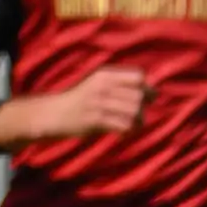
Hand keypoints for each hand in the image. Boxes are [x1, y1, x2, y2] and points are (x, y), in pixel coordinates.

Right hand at [17, 66, 147, 141]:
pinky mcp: (95, 119)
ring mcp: (98, 103)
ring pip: (134, 111)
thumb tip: (154, 92)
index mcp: (104, 75)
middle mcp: (102, 86)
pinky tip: (123, 131)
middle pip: (139, 96)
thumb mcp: (96, 84)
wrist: (51, 114)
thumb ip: (120, 84)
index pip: (138, 77)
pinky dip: (128, 129)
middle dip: (142, 108)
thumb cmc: (79, 100)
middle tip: (136, 115)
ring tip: (132, 124)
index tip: (145, 98)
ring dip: (137, 121)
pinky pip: (124, 124)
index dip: (146, 88)